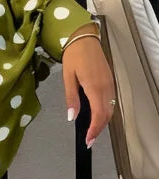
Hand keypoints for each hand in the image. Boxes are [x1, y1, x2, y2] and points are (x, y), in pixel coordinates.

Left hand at [62, 26, 116, 148]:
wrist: (84, 38)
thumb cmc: (74, 56)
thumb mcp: (68, 77)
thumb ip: (71, 98)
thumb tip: (72, 117)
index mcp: (94, 87)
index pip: (98, 115)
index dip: (94, 130)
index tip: (87, 140)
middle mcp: (105, 87)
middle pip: (106, 115)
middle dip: (98, 129)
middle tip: (88, 140)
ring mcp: (110, 84)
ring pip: (110, 109)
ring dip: (102, 122)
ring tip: (91, 130)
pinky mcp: (110, 81)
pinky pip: (110, 101)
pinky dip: (105, 112)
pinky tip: (96, 115)